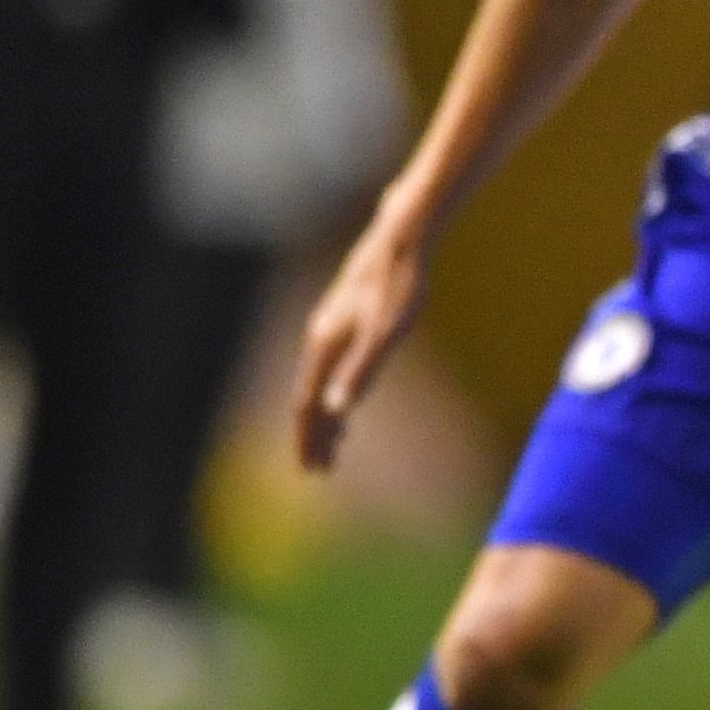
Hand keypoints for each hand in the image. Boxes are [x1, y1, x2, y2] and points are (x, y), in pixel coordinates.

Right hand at [290, 219, 426, 472]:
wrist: (400, 239)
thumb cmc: (399, 287)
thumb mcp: (386, 334)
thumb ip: (362, 372)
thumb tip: (338, 411)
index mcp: (325, 348)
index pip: (308, 405)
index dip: (309, 439)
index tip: (312, 470)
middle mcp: (319, 339)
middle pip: (309, 398)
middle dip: (313, 435)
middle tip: (319, 470)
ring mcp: (329, 327)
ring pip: (319, 382)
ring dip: (324, 416)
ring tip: (335, 444)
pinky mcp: (344, 318)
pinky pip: (330, 366)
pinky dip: (334, 391)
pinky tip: (347, 396)